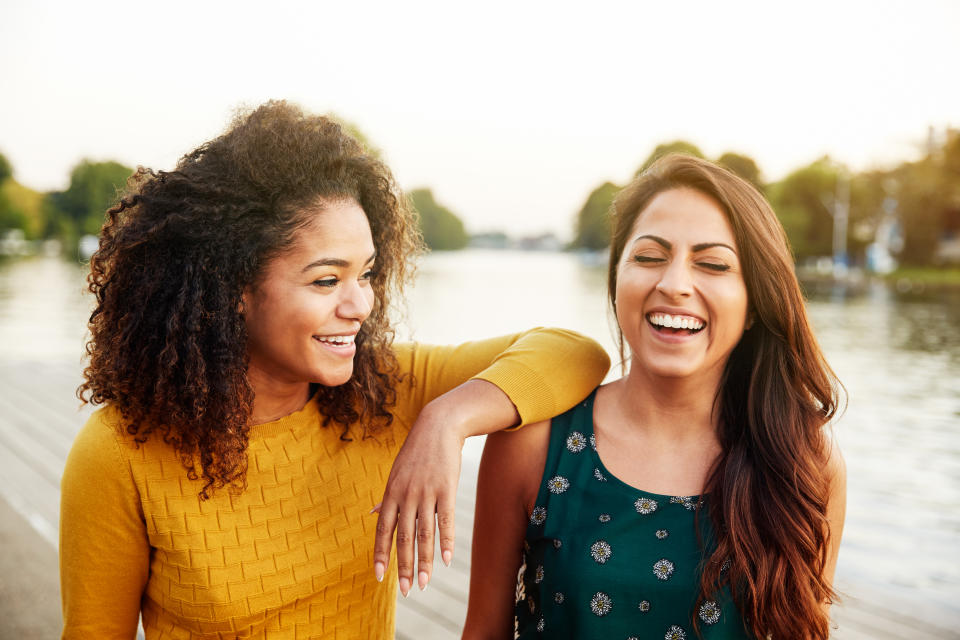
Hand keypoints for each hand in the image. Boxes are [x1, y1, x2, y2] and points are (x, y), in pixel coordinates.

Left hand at [372, 379, 520, 595]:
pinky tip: (447, 560)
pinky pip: (445, 520)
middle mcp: (406, 496)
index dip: (381, 554)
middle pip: (403, 538)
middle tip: (404, 591)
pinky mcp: (446, 489)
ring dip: (424, 562)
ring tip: (423, 584)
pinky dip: (446, 541)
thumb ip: (386, 498)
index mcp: (391, 494)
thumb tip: (373, 515)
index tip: (380, 577)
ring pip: (424, 534)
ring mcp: (426, 493)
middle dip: (403, 567)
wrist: (438, 427)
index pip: (383, 530)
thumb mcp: (395, 474)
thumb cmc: (416, 453)